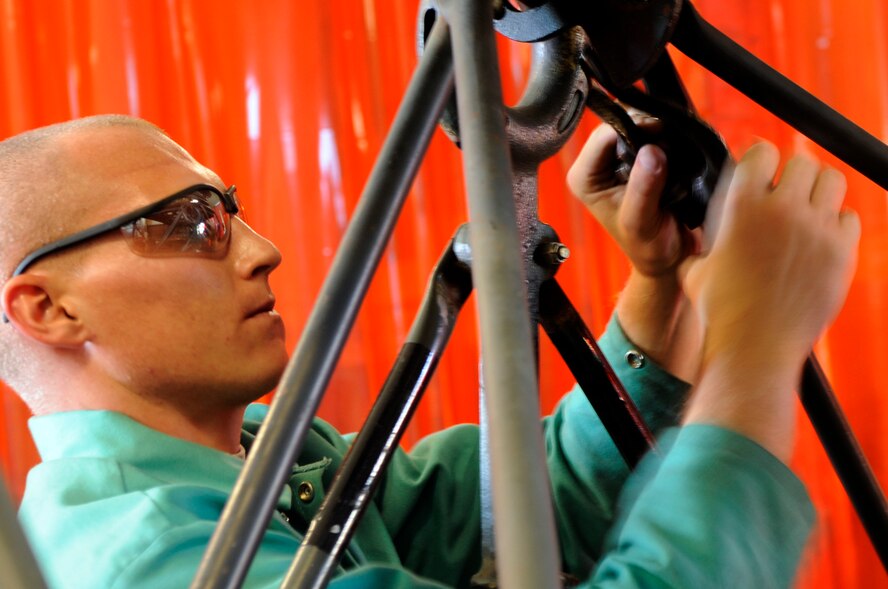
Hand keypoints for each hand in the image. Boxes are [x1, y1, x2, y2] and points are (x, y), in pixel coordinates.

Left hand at [567, 121, 699, 279]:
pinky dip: (663, 137)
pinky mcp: (635, 158)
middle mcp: (595, 165)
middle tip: (669, 141)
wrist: (667, 256)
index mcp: (584, 178)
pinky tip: (674, 150)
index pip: (602, 136)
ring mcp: (615, 160)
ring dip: (656, 132)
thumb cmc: (648, 246)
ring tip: (672, 149)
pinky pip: (649, 133)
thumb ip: (643, 189)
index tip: (659, 131)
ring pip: (635, 124)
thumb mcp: (642, 221)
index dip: (631, 126)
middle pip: (618, 123)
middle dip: (644, 127)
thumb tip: (651, 152)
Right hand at [680, 141, 859, 368]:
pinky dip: (836, 222)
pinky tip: (819, 238)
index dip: (760, 159)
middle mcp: (782, 210)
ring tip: (806, 208)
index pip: (761, 152)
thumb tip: (708, 227)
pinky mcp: (841, 252)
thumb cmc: (721, 311)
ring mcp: (816, 230)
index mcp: (742, 206)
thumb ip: (706, 237)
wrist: (753, 346)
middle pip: (802, 162)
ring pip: (832, 181)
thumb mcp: (695, 266)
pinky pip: (850, 218)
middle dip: (792, 174)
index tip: (760, 169)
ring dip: (818, 190)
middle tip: (785, 191)